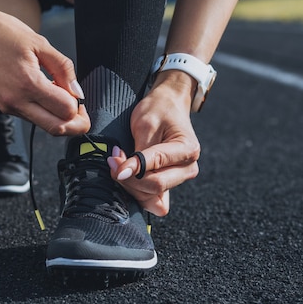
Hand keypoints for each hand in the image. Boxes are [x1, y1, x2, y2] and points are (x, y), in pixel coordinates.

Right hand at [0, 2, 89, 135]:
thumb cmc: (0, 32)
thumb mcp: (40, 43)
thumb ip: (63, 69)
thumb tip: (77, 91)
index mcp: (27, 83)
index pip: (65, 111)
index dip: (78, 105)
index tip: (80, 94)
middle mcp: (16, 101)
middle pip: (56, 129)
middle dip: (75, 125)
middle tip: (83, 113)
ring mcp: (8, 106)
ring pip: (44, 126)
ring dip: (59, 117)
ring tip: (63, 96)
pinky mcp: (3, 106)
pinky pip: (31, 117)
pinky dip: (45, 111)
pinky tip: (47, 94)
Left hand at [107, 71, 200, 215]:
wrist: (169, 104)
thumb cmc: (159, 110)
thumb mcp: (146, 125)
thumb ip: (139, 152)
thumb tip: (125, 175)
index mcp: (188, 151)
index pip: (157, 170)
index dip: (132, 170)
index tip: (114, 163)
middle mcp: (188, 168)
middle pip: (155, 188)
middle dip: (129, 178)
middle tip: (114, 159)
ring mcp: (180, 177)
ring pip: (152, 196)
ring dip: (130, 184)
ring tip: (119, 161)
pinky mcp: (169, 182)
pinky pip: (152, 199)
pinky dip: (136, 190)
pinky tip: (127, 173)